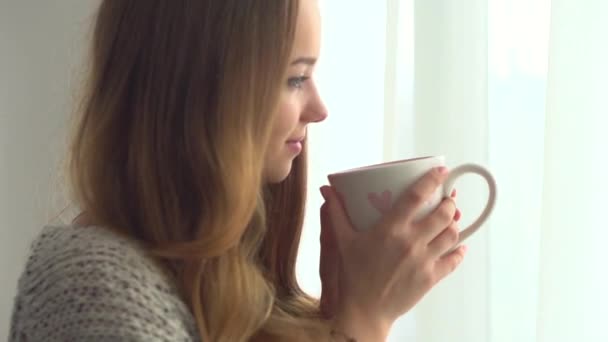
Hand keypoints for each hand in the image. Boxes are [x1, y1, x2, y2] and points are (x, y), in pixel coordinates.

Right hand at [320, 167, 466, 340]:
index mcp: (390, 229)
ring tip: (452, 219)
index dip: (432, 180)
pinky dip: (460, 251)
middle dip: (449, 203)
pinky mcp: (431, 278)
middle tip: (447, 199)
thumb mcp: (342, 240)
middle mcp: (410, 242)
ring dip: (455, 224)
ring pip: (452, 235)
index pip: (416, 196)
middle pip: (443, 214)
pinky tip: (459, 246)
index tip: (442, 171)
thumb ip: (336, 212)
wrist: (363, 311)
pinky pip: (454, 260)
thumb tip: (326, 190)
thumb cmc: (352, 274)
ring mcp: (423, 261)